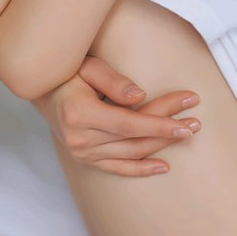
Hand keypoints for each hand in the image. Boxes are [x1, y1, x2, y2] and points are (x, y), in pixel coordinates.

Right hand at [29, 55, 200, 176]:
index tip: (187, 114)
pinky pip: (117, 168)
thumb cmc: (66, 72)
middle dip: (168, 129)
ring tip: (188, 132)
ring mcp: (81, 153)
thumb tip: (140, 96)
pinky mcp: (85, 159)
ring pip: (131, 153)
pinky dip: (140, 169)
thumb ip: (112, 79)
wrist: (39, 90)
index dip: (160, 122)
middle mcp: (79, 139)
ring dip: (161, 144)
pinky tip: (163, 166)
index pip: (129, 123)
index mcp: (79, 114)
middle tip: (196, 120)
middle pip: (134, 138)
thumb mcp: (87, 66)